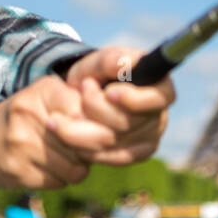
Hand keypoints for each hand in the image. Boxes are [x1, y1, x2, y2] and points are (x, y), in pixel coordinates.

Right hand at [0, 74, 117, 189]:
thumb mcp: (49, 97)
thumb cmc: (27, 117)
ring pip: (75, 166)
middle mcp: (29, 114)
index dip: (97, 126)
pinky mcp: (16, 171)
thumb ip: (81, 105)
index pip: (88, 113)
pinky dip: (60, 178)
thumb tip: (116, 125)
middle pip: (84, 143)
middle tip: (78, 146)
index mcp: (43, 90)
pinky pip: (59, 181)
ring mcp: (20, 144)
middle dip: (87, 149)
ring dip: (76, 166)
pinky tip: (47, 167)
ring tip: (61, 156)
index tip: (93, 128)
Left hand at [62, 46, 175, 165]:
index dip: (134, 99)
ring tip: (57, 116)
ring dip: (79, 129)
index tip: (109, 92)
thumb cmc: (98, 73)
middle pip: (128, 123)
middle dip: (95, 108)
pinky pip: (106, 156)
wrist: (85, 96)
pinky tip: (65, 133)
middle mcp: (159, 115)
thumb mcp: (99, 61)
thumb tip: (122, 65)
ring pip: (112, 142)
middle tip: (79, 89)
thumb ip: (109, 60)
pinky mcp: (134, 155)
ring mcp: (149, 138)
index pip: (159, 98)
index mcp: (160, 87)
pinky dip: (82, 146)